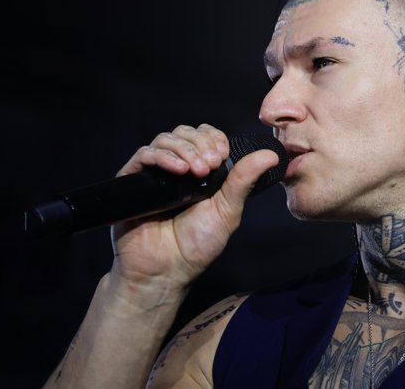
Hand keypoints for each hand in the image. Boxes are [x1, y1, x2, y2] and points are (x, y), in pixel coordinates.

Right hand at [109, 123, 278, 291]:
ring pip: (166, 139)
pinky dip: (163, 156)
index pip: (206, 137)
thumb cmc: (197, 246)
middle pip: (186, 133)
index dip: (214, 139)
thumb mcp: (227, 210)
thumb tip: (270, 155)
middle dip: (201, 143)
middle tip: (210, 165)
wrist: (165, 271)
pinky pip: (144, 155)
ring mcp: (155, 174)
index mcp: (201, 172)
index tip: (223, 155)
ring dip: (184, 148)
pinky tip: (178, 169)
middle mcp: (177, 169)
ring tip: (196, 171)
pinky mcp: (133, 181)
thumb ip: (244, 180)